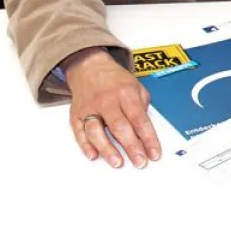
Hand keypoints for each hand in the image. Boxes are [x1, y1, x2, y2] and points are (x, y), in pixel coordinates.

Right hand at [65, 48, 160, 168]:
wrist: (89, 66)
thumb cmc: (115, 79)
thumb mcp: (137, 86)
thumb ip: (142, 107)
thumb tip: (146, 130)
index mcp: (126, 93)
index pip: (140, 120)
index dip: (148, 139)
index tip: (154, 153)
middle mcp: (107, 101)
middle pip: (120, 127)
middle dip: (132, 147)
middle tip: (140, 162)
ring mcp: (90, 108)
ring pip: (97, 132)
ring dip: (108, 150)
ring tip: (118, 162)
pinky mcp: (76, 115)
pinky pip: (79, 132)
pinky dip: (85, 146)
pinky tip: (94, 155)